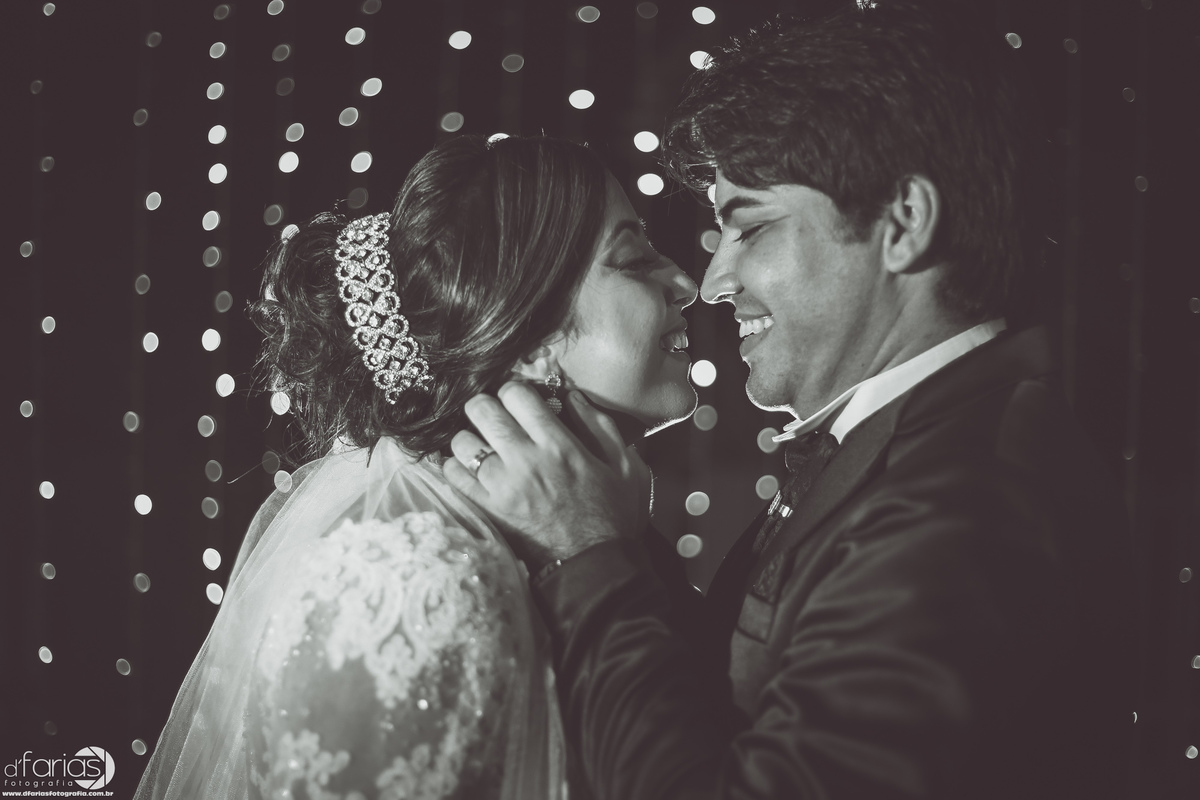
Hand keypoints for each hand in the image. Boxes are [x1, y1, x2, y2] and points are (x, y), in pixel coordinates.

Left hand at [444, 382, 647, 569]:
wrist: (593, 565)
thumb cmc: (612, 515)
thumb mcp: (624, 465)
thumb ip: (599, 426)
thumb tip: (573, 397)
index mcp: (558, 444)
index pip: (516, 394)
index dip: (514, 391)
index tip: (519, 401)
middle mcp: (525, 460)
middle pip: (481, 409)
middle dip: (485, 406)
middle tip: (493, 417)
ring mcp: (502, 486)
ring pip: (461, 441)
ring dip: (469, 438)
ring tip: (481, 445)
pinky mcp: (488, 509)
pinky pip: (453, 475)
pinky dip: (454, 467)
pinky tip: (468, 469)